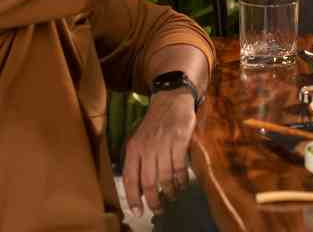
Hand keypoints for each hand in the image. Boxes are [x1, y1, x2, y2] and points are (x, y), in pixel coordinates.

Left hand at [122, 90, 196, 215]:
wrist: (171, 100)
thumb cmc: (154, 123)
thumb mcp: (139, 139)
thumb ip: (138, 161)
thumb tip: (139, 187)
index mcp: (134, 149)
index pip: (130, 178)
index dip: (133, 197)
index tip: (137, 211)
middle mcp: (147, 148)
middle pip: (149, 181)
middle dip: (154, 200)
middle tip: (158, 209)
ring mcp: (164, 144)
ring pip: (165, 176)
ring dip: (169, 191)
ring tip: (171, 197)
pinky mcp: (180, 140)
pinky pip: (180, 166)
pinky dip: (181, 178)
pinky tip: (182, 184)